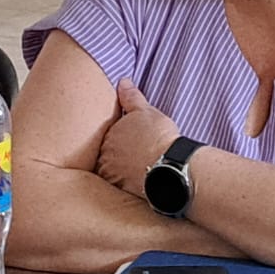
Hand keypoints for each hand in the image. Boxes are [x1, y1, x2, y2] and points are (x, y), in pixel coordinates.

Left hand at [96, 78, 178, 196]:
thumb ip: (131, 97)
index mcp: (108, 136)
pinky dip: (128, 184)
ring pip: (112, 172)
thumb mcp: (146, 111)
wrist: (170, 166)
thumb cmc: (159, 137)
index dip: (120, 139)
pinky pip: (120, 187)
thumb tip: (123, 81)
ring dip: (121, 171)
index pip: (108, 137)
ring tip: (138, 169)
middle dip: (117, 156)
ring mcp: (112, 176)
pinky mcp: (122, 192)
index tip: (132, 141)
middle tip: (135, 155)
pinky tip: (139, 181)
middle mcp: (104, 157)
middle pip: (107, 156)